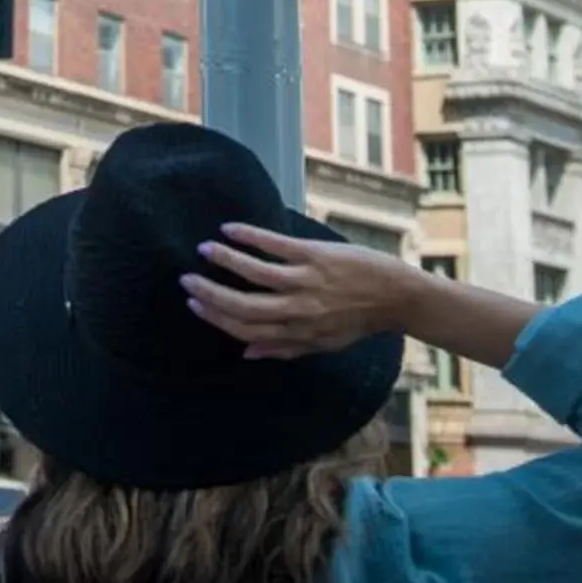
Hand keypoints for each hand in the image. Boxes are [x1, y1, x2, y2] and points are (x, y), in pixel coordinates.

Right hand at [180, 223, 412, 359]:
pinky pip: (275, 245)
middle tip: (186, 279)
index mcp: (297, 334)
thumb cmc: (357, 322)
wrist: (395, 296)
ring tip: (204, 249)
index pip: (246, 328)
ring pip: (255, 272)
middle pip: (243, 305)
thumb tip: (245, 353)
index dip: (216, 317)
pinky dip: (249, 236)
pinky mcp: (315, 256)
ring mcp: (306, 281)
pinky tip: (230, 229)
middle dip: (211, 293)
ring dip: (225, 260)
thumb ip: (283, 348)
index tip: (194, 304)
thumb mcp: (321, 344)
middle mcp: (298, 310)